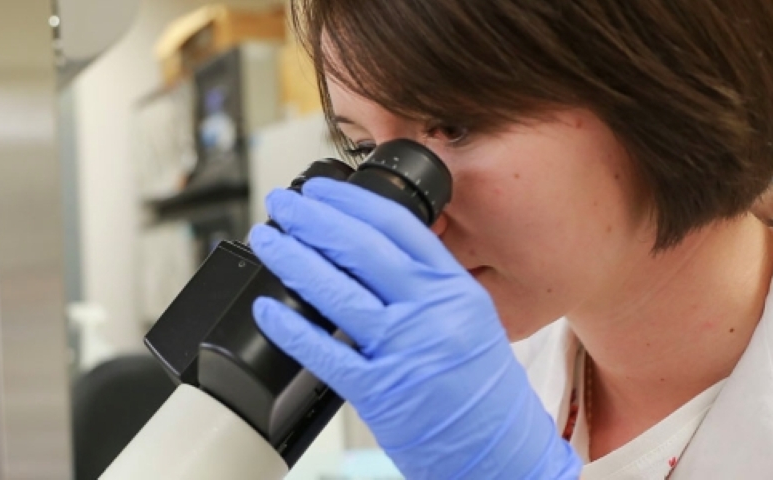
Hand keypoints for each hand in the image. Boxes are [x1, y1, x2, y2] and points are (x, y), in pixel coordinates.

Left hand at [249, 178, 577, 478]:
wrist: (506, 456)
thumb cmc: (486, 396)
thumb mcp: (473, 322)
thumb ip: (428, 288)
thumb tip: (372, 255)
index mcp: (455, 289)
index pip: (397, 226)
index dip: (351, 201)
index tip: (320, 190)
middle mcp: (431, 312)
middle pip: (359, 247)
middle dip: (312, 218)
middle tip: (281, 204)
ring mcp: (405, 350)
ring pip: (335, 290)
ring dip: (291, 258)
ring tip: (266, 241)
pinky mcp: (381, 392)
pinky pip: (324, 352)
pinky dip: (289, 328)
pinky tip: (266, 309)